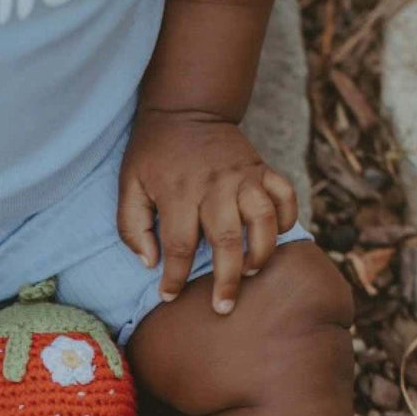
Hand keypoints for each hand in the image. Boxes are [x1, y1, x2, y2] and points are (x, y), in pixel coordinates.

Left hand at [118, 110, 298, 313]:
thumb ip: (132, 227)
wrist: (185, 109)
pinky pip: (285, 194)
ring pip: (263, 219)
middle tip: (223, 307)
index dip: (175, 277)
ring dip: (261, 251)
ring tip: (251, 273)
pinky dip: (287, 217)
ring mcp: (243, 176)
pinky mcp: (262, 168)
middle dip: (226, 279)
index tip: (170, 296)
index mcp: (179, 194)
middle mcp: (215, 186)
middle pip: (227, 240)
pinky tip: (277, 236)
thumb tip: (150, 262)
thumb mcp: (129, 187)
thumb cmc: (152, 155)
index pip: (180, 246)